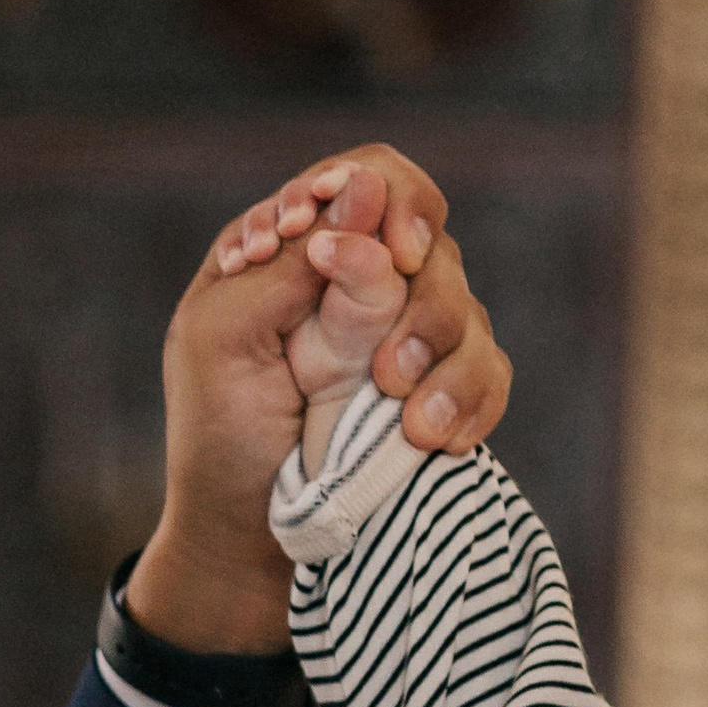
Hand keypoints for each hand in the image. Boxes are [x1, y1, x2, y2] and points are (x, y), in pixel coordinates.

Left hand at [211, 149, 508, 455]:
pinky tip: (437, 440)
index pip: (374, 176)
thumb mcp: (225, 335)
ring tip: (410, 424)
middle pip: (432, 242)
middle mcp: (361, 277)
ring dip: (446, 363)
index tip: (382, 256)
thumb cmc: (219, 427)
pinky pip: (488, 370)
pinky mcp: (439, 387)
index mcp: (304, 245)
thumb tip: (365, 186)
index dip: (391, 201)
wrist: (246, 530)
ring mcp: (405, 332)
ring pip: (465, 309)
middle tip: (387, 373)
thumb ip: (292, 263)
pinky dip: (471, 403)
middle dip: (420, 305)